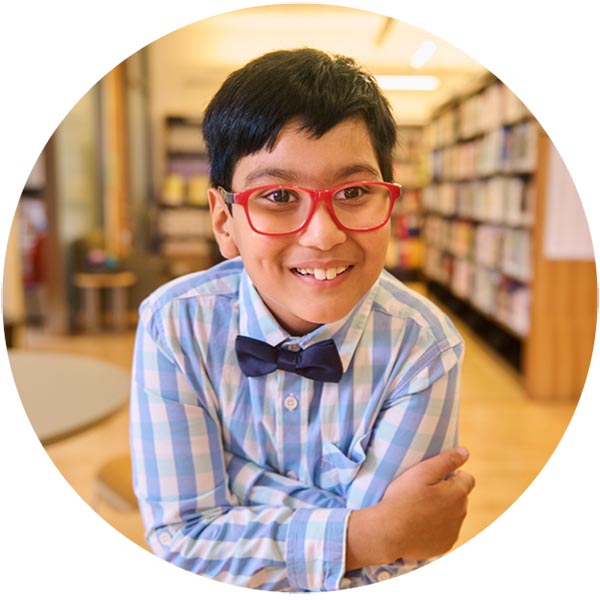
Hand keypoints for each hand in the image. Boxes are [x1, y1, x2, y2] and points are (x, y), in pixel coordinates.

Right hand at [346, 447, 474, 568]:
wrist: (388, 532)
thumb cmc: (402, 498)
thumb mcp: (422, 471)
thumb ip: (446, 460)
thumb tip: (465, 452)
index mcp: (458, 494)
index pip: (468, 479)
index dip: (452, 474)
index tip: (434, 477)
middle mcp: (461, 514)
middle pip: (460, 497)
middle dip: (448, 492)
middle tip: (423, 490)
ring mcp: (453, 532)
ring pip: (454, 515)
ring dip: (443, 510)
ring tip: (419, 507)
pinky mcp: (444, 546)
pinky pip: (445, 532)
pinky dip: (436, 527)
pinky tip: (419, 524)